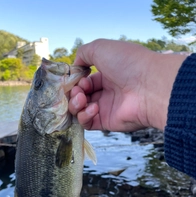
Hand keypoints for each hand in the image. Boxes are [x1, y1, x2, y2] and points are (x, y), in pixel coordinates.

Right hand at [69, 39, 185, 131]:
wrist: (149, 85)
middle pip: (80, 96)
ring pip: (80, 110)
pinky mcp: (107, 122)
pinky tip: (94, 108)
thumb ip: (83, 54)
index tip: (78, 78)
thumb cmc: (127, 63)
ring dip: (75, 104)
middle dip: (73, 93)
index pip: (85, 81)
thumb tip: (75, 67)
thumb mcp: (101, 48)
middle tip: (79, 90)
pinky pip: (88, 123)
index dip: (77, 81)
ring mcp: (107, 108)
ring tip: (82, 98)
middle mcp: (107, 92)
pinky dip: (84, 116)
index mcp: (107, 75)